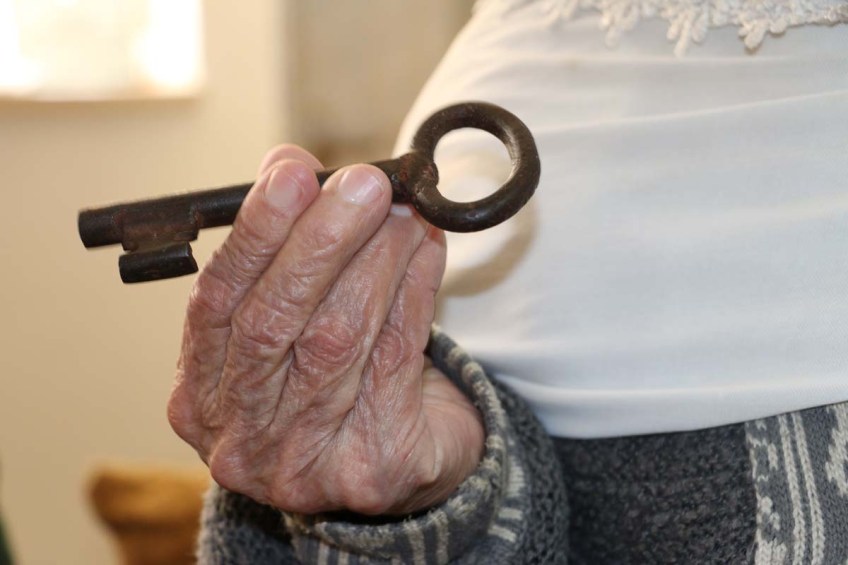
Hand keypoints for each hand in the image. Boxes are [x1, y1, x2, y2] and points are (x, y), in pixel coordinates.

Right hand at [168, 145, 483, 515]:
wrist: (397, 464)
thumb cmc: (332, 383)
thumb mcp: (291, 319)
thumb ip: (281, 250)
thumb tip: (288, 164)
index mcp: (200, 398)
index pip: (215, 304)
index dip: (255, 234)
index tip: (292, 173)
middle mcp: (240, 438)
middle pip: (273, 323)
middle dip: (321, 241)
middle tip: (363, 183)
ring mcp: (301, 464)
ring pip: (336, 338)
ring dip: (375, 259)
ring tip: (403, 210)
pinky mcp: (370, 469)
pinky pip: (394, 360)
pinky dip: (414, 292)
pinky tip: (426, 251)